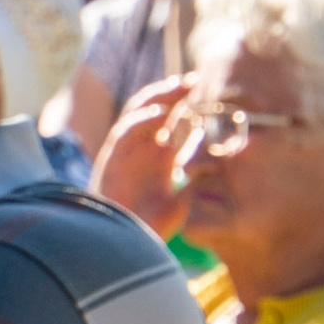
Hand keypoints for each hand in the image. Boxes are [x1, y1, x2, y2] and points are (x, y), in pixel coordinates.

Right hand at [92, 75, 193, 235]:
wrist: (121, 242)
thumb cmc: (150, 225)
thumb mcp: (181, 200)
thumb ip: (193, 179)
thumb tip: (211, 159)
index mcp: (161, 157)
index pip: (175, 124)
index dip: (189, 108)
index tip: (207, 94)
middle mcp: (143, 149)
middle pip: (158, 111)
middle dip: (175, 95)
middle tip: (196, 81)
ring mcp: (127, 150)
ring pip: (141, 114)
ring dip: (159, 98)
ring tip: (178, 86)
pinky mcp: (112, 156)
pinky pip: (126, 130)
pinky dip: (142, 119)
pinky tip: (159, 111)